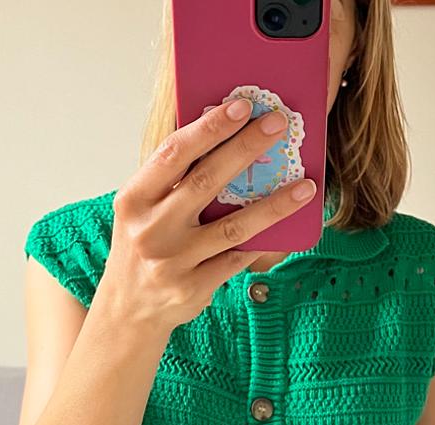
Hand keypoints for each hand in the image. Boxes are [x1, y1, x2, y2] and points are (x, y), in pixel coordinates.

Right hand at [101, 98, 316, 331]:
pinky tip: (287, 227)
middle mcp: (151, 230)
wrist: (129, 308)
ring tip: (306, 187)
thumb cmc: (143, 246)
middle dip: (246, 149)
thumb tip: (221, 135)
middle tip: (279, 125)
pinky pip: (238, 259)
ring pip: (233, 228)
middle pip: (206, 182)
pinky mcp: (194, 288)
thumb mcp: (142, 209)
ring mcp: (173, 262)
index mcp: (134, 200)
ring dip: (274, 206)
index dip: (209, 128)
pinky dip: (263, 242)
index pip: (174, 154)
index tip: (241, 106)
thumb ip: (172, 180)